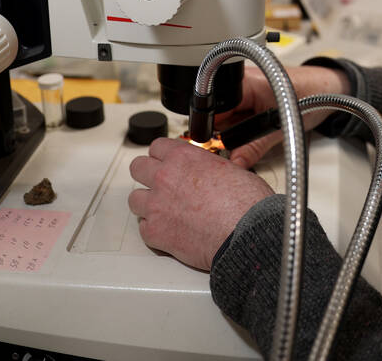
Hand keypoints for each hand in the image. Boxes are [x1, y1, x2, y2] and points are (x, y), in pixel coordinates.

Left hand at [128, 137, 272, 270]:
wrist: (245, 233)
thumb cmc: (246, 204)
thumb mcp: (232, 169)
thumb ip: (210, 168)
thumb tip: (211, 174)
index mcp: (184, 157)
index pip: (157, 147)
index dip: (163, 156)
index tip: (166, 163)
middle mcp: (165, 177)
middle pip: (137, 168)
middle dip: (147, 175)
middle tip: (160, 185)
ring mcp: (156, 205)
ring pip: (135, 199)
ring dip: (147, 204)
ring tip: (164, 211)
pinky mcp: (155, 231)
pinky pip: (142, 227)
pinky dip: (154, 230)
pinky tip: (169, 231)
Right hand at [215, 63, 350, 168]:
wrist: (327, 89)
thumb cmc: (312, 96)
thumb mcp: (281, 128)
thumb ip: (255, 147)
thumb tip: (235, 162)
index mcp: (247, 83)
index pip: (217, 110)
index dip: (215, 131)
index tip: (218, 147)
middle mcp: (243, 81)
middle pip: (220, 114)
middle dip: (227, 132)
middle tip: (240, 145)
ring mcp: (246, 87)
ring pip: (228, 115)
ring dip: (237, 129)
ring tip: (256, 133)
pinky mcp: (251, 94)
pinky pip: (238, 113)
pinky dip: (244, 124)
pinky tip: (257, 127)